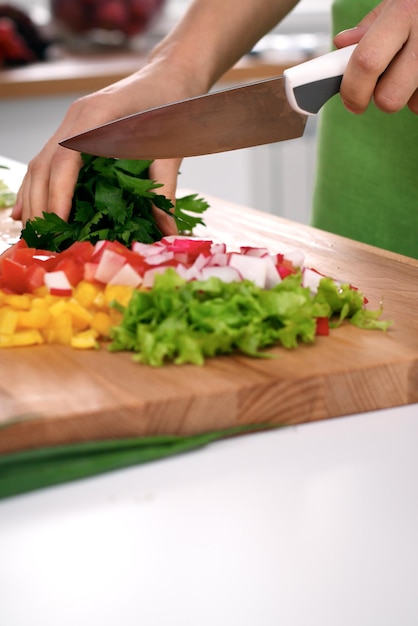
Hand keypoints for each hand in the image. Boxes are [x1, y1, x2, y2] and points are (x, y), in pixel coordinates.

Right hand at [11, 65, 186, 234]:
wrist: (170, 75)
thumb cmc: (174, 105)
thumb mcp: (173, 147)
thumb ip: (166, 190)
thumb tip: (168, 235)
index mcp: (97, 116)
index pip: (66, 158)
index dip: (58, 192)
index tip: (57, 222)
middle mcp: (77, 117)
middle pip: (44, 163)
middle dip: (40, 203)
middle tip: (43, 240)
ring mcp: (71, 123)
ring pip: (40, 163)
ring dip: (33, 198)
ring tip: (32, 232)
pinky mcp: (74, 131)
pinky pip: (47, 160)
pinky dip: (37, 187)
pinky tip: (25, 211)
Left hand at [334, 0, 417, 113]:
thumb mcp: (401, 0)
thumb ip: (372, 25)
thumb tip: (342, 44)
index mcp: (405, 11)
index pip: (367, 62)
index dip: (352, 88)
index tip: (350, 100)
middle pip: (389, 97)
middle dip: (381, 97)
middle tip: (384, 83)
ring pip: (413, 105)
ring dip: (408, 94)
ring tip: (415, 66)